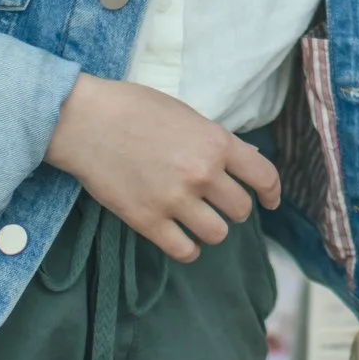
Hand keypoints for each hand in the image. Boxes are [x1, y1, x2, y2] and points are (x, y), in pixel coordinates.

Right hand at [45, 73, 280, 262]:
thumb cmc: (134, 109)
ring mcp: (176, 200)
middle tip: (219, 204)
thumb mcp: (187, 115)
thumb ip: (213, 141)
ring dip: (212, 229)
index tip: (270, 202)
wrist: (86, 121)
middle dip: (233, 208)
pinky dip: (188, 249)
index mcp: (216, 143)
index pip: (263, 176)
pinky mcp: (148, 222)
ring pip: (217, 233)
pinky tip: (182, 238)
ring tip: (198, 221)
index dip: (272, 193)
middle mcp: (203, 174)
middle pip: (240, 209)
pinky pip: (184, 251)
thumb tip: (237, 164)